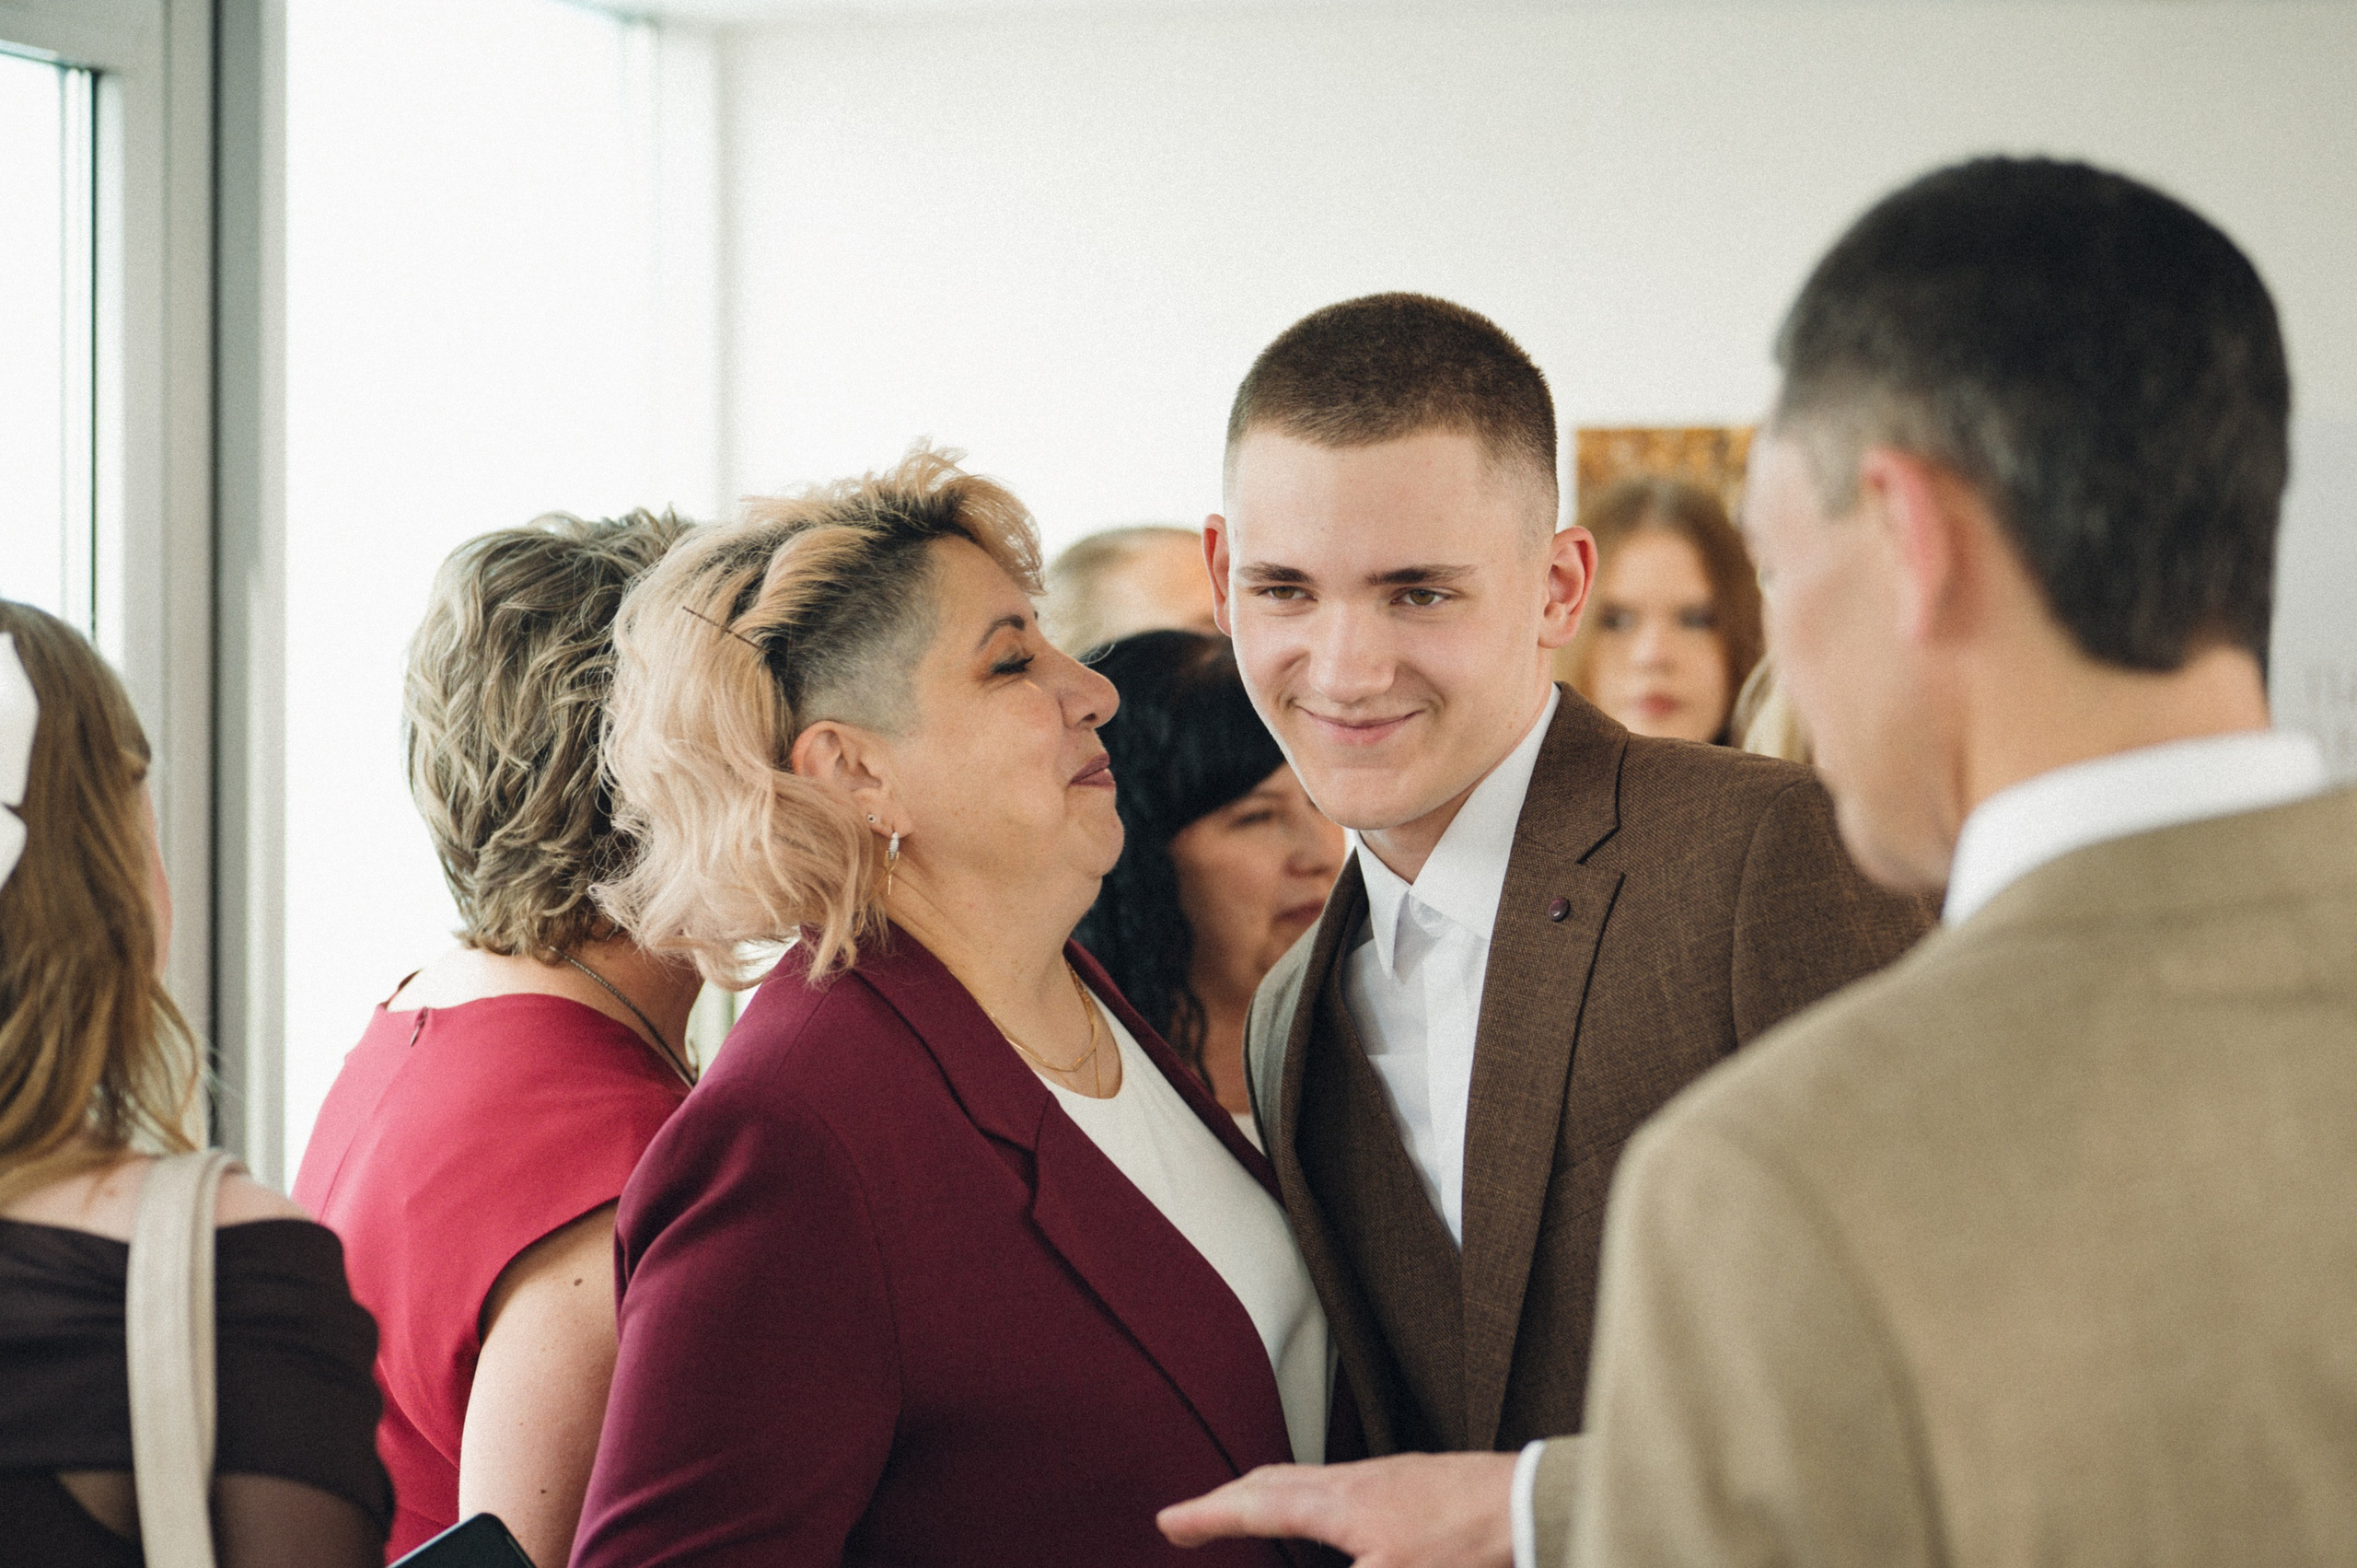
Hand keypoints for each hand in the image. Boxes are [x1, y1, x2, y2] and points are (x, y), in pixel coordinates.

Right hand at [1158, 1451, 1517, 1567]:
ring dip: (1270, 1493)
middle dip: (1229, 1498)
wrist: (1535, 1506)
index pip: (1256, 1506)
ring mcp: (1387, 1476)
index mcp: (1340, 1504)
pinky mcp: (1415, 1482)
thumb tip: (1292, 1564)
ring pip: (1309, 1478)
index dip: (1207, 1516)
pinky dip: (1312, 1495)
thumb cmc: (1469, 1546)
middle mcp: (1356, 1481)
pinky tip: (1334, 1517)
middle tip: (1195, 1516)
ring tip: (1253, 1509)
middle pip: (1275, 1481)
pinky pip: (1342, 1482)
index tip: (1167, 1522)